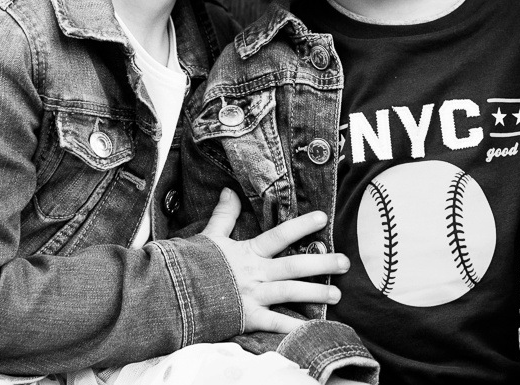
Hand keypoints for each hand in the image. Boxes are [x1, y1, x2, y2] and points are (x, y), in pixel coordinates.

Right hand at [201, 188, 348, 333]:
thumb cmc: (190, 264)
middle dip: (322, 264)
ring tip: (337, 294)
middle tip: (345, 261)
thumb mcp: (209, 236)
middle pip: (295, 266)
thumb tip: (230, 191)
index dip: (302, 226)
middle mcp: (256, 273)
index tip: (323, 218)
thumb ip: (224, 215)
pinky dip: (294, 327)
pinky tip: (313, 329)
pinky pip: (276, 323)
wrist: (173, 293)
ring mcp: (254, 296)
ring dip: (316, 294)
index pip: (279, 235)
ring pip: (292, 293)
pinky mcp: (249, 318)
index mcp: (248, 252)